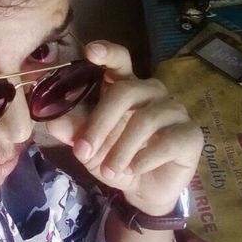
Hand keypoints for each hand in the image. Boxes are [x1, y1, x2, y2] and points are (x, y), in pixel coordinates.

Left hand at [45, 40, 203, 215]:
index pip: (120, 60)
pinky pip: (168, 141)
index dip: (107, 53)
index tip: (91, 51)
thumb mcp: (89, 148)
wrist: (143, 190)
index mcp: (126, 86)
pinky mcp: (191, 134)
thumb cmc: (116, 159)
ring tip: (108, 172)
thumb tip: (51, 121)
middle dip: (99, 123)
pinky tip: (134, 170)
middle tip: (83, 151)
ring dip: (121, 149)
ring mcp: (174, 111)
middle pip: (126, 91)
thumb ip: (73, 132)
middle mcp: (152, 92)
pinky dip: (145, 159)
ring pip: (145, 120)